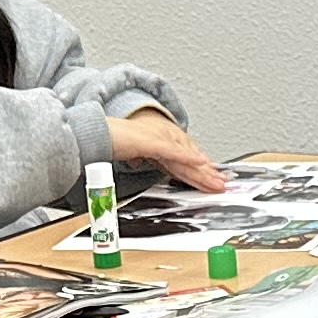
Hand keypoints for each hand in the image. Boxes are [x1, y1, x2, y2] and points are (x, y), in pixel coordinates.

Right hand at [108, 107, 227, 193]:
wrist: (96, 132)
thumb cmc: (112, 140)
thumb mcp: (132, 152)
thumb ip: (141, 157)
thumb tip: (141, 163)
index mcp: (159, 141)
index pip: (183, 158)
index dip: (198, 170)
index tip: (210, 180)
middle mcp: (162, 137)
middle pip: (188, 159)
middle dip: (205, 174)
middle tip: (220, 185)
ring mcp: (157, 138)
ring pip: (184, 158)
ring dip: (201, 170)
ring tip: (215, 180)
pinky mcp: (150, 142)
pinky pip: (172, 152)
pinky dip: (187, 158)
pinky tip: (200, 163)